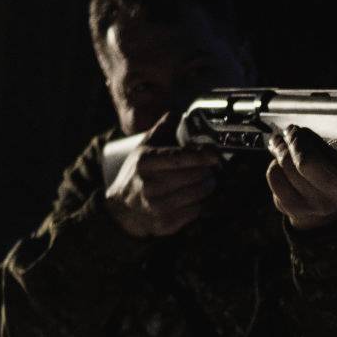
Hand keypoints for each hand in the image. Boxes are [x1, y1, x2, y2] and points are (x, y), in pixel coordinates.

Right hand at [105, 111, 220, 237]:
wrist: (120, 210)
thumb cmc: (136, 175)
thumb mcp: (143, 149)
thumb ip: (162, 130)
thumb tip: (176, 113)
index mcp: (145, 162)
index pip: (181, 158)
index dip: (202, 156)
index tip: (215, 155)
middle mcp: (150, 185)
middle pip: (195, 176)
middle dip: (207, 172)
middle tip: (209, 170)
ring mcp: (158, 206)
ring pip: (199, 194)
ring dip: (206, 187)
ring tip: (205, 182)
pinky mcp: (166, 223)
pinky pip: (195, 211)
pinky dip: (200, 203)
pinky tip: (194, 198)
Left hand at [266, 124, 336, 230]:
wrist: (325, 209)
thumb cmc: (333, 175)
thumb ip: (327, 147)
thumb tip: (294, 133)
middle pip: (306, 161)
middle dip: (294, 140)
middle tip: (291, 131)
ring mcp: (314, 205)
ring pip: (286, 166)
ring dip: (280, 149)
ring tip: (280, 142)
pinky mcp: (293, 208)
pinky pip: (275, 177)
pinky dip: (274, 164)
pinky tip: (279, 162)